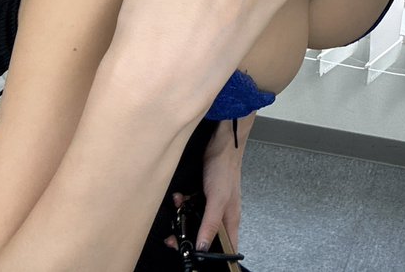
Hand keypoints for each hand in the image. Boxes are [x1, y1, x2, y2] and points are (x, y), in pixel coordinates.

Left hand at [164, 118, 247, 252]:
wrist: (221, 144)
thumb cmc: (225, 170)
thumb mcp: (218, 199)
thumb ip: (210, 224)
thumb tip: (203, 248)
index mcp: (230, 221)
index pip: (226, 249)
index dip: (214, 258)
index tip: (196, 261)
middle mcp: (221, 216)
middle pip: (205, 238)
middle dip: (188, 239)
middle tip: (174, 239)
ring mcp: (211, 206)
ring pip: (195, 223)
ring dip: (183, 219)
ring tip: (178, 207)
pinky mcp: (202, 196)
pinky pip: (189, 208)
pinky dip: (182, 205)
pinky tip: (179, 197)